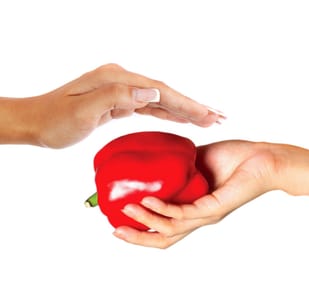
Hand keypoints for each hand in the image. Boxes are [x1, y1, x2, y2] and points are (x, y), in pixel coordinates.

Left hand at [0, 64, 222, 147]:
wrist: (37, 122)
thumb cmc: (55, 119)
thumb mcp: (83, 109)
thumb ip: (117, 97)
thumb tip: (152, 92)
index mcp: (117, 79)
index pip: (160, 91)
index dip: (186, 103)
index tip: (208, 114)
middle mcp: (123, 81)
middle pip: (166, 93)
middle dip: (193, 106)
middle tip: (218, 117)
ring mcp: (122, 91)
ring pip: (160, 100)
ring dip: (185, 110)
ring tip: (207, 118)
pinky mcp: (119, 103)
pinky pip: (149, 108)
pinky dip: (168, 113)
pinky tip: (180, 117)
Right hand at [114, 140, 280, 247]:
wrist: (264, 159)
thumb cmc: (234, 160)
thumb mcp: (196, 162)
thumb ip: (176, 166)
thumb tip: (155, 159)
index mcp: (193, 209)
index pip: (164, 228)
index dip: (142, 231)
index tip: (119, 223)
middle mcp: (199, 218)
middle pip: (164, 238)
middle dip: (138, 238)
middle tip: (115, 230)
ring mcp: (207, 215)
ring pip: (171, 228)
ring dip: (146, 222)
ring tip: (127, 211)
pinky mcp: (216, 208)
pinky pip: (185, 213)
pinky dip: (164, 209)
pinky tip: (149, 201)